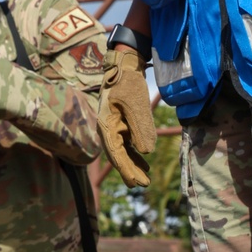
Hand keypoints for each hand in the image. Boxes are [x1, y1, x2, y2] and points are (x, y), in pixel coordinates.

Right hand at [98, 45, 155, 187]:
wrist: (124, 67)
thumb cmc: (128, 83)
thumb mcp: (136, 104)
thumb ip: (140, 128)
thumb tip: (145, 152)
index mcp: (106, 125)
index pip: (115, 153)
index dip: (125, 169)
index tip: (135, 182)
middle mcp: (107, 129)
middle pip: (118, 155)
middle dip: (130, 171)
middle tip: (143, 184)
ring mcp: (113, 127)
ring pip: (122, 152)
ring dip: (133, 165)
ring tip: (145, 179)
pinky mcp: (121, 124)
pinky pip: (127, 144)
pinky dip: (135, 154)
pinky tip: (144, 163)